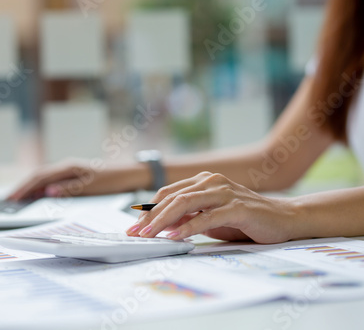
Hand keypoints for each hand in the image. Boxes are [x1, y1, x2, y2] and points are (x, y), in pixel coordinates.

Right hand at [8, 159, 150, 200]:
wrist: (129, 173)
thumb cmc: (113, 179)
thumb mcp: (92, 186)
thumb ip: (69, 189)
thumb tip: (48, 192)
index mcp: (68, 167)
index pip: (40, 177)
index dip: (24, 188)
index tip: (12, 198)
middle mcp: (66, 167)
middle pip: (38, 176)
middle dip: (22, 188)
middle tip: (8, 200)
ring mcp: (69, 171)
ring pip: (43, 178)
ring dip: (30, 188)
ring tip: (17, 199)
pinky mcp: (73, 176)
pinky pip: (52, 181)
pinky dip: (41, 189)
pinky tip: (36, 196)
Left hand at [126, 171, 297, 242]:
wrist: (283, 219)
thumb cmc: (244, 219)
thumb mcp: (210, 217)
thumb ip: (188, 216)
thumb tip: (159, 224)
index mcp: (203, 181)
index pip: (168, 193)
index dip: (148, 209)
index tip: (134, 225)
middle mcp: (211, 181)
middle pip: (172, 197)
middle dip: (149, 216)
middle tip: (134, 232)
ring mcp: (224, 192)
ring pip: (184, 203)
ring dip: (162, 221)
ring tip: (147, 235)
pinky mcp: (237, 207)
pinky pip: (206, 217)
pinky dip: (187, 227)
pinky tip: (174, 237)